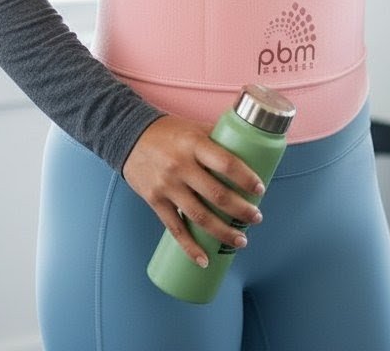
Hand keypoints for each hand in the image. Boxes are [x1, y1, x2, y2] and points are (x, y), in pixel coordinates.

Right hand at [122, 115, 265, 266]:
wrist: (130, 136)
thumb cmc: (170, 132)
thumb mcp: (195, 128)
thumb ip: (218, 139)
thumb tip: (250, 147)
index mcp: (195, 144)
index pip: (227, 164)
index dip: (246, 179)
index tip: (260, 190)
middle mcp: (182, 166)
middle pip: (216, 195)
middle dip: (241, 210)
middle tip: (256, 218)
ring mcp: (167, 186)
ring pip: (199, 216)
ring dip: (222, 232)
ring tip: (241, 240)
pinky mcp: (155, 201)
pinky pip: (175, 229)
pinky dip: (190, 247)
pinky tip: (204, 260)